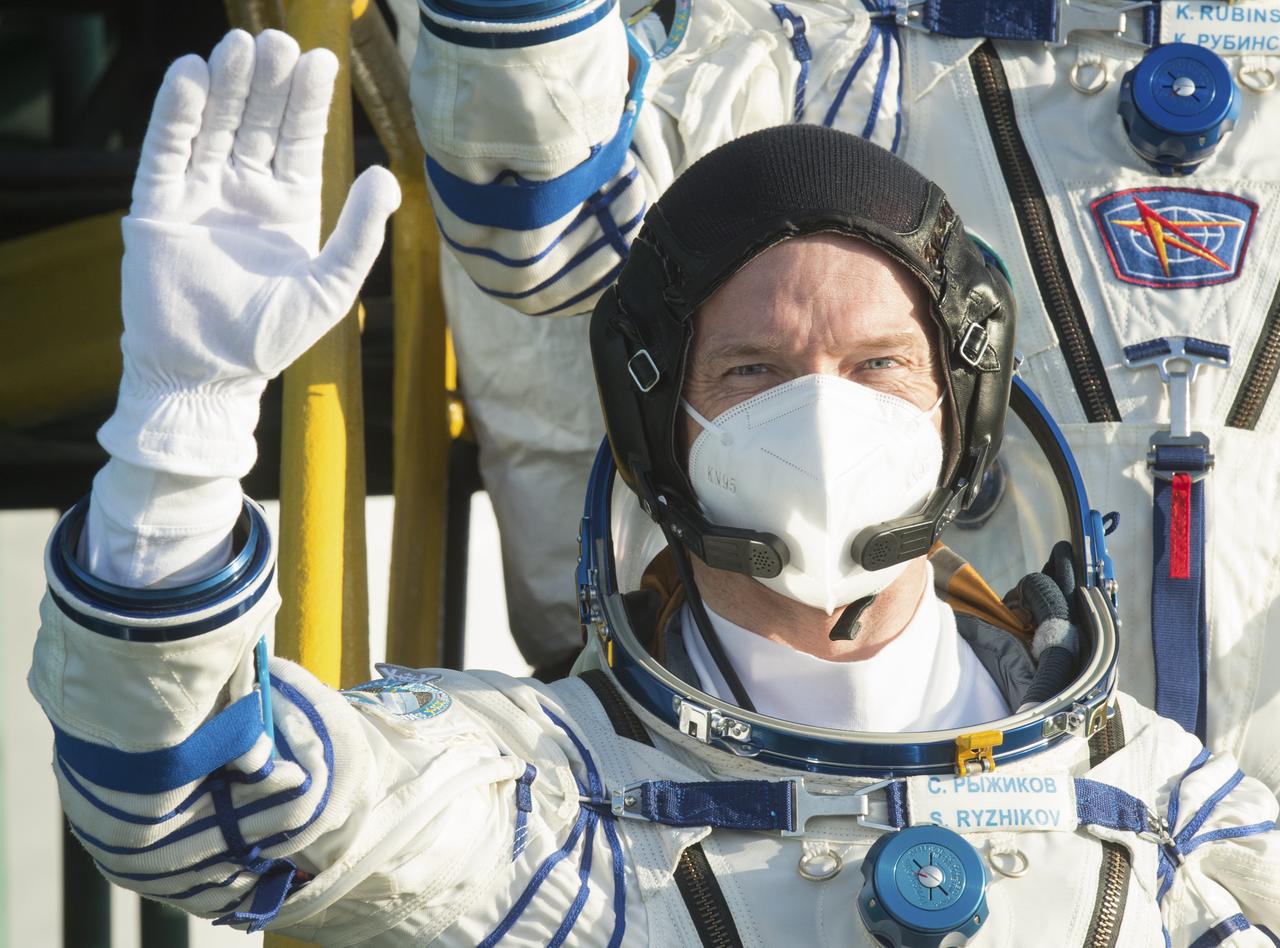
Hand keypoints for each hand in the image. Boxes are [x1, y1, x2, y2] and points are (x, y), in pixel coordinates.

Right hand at [98, 29, 400, 477]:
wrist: (208, 376)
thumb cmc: (271, 340)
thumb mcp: (330, 286)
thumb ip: (360, 233)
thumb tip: (386, 176)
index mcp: (288, 207)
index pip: (298, 140)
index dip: (308, 102)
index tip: (321, 61)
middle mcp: (244, 194)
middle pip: (256, 121)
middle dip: (267, 82)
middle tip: (278, 40)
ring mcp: (199, 196)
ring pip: (213, 126)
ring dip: (226, 86)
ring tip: (241, 47)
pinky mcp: (158, 206)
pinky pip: (167, 150)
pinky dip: (178, 113)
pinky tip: (192, 76)